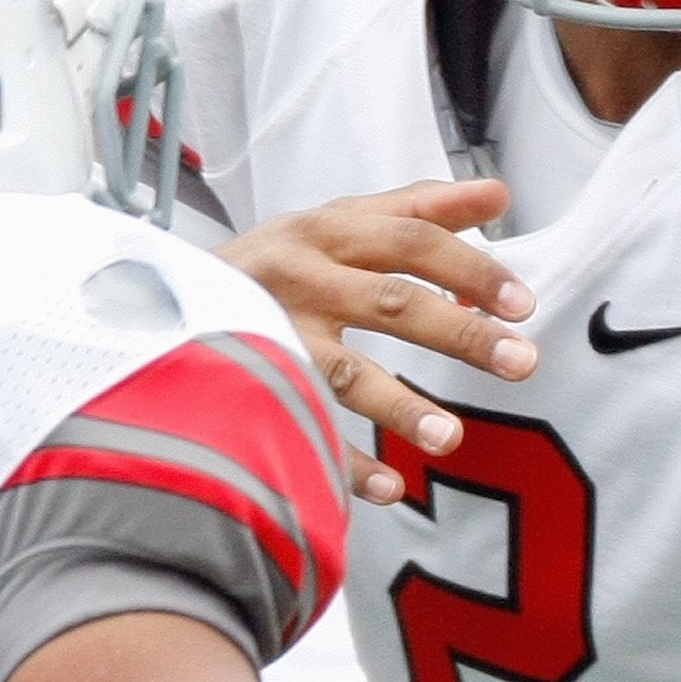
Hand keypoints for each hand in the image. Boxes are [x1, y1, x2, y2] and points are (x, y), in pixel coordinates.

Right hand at [220, 178, 537, 495]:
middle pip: (392, 302)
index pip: (411, 243)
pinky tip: (390, 488)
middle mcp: (301, 279)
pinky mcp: (247, 388)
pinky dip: (343, 463)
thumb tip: (497, 193)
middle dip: (460, 333)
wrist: (157, 297)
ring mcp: (272, 337)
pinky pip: (301, 430)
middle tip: (520, 363)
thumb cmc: (274, 261)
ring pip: (343, 372)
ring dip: (400, 406)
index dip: (470, 269)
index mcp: (328, 232)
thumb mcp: (337, 222)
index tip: (522, 303)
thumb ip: (418, 209)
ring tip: (451, 438)